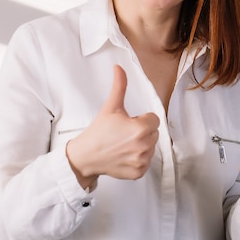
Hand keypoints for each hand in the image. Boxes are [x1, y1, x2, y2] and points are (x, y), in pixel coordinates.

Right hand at [66, 65, 159, 188]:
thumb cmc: (98, 132)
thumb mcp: (110, 107)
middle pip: (153, 133)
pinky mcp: (139, 172)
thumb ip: (119, 86)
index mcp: (140, 128)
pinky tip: (125, 155)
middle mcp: (144, 146)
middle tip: (124, 133)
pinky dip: (138, 159)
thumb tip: (119, 68)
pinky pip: (146, 162)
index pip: (153, 119)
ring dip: (141, 145)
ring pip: (151, 147)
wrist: (86, 156)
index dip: (141, 119)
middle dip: (142, 131)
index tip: (128, 123)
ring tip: (123, 144)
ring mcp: (142, 161)